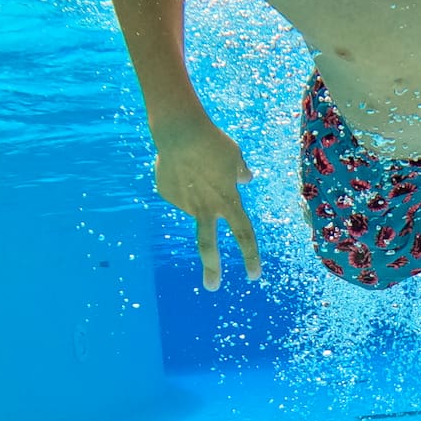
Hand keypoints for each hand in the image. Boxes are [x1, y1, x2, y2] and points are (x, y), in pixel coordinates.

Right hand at [151, 118, 259, 290]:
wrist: (180, 133)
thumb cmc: (213, 143)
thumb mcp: (235, 157)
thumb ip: (240, 173)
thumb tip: (246, 179)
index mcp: (227, 201)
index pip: (244, 234)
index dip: (250, 256)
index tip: (253, 276)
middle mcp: (206, 207)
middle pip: (207, 244)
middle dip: (211, 268)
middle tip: (212, 287)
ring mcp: (183, 203)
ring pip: (193, 201)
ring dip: (195, 187)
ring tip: (194, 162)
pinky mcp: (167, 194)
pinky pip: (178, 191)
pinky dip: (181, 180)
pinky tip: (180, 164)